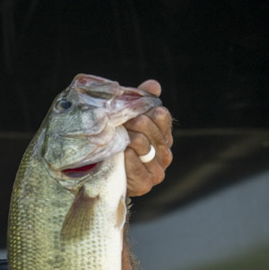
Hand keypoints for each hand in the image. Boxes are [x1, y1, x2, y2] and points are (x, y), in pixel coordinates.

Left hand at [123, 79, 172, 196]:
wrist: (103, 178)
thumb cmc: (118, 146)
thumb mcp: (128, 121)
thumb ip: (142, 102)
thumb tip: (153, 85)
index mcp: (164, 136)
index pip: (161, 116)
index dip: (144, 110)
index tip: (128, 112)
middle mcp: (165, 154)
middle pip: (150, 127)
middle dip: (131, 123)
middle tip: (117, 124)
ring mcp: (158, 171)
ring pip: (142, 143)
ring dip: (125, 138)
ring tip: (115, 138)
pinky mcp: (145, 184)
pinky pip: (134, 163)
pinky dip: (124, 156)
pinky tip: (117, 154)